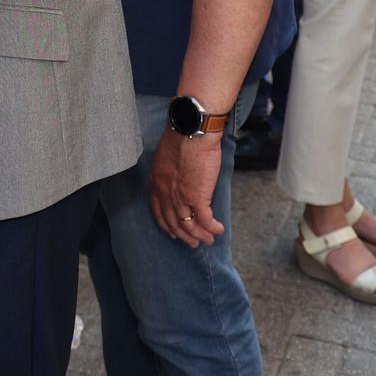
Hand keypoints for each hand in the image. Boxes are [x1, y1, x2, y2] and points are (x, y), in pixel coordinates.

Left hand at [150, 128, 224, 247]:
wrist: (192, 132)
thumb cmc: (183, 136)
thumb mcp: (168, 155)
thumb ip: (171, 169)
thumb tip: (180, 174)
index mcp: (157, 182)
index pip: (158, 210)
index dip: (166, 224)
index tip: (172, 231)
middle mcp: (165, 193)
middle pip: (172, 222)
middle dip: (183, 235)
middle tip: (192, 243)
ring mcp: (180, 198)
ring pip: (188, 225)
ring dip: (199, 236)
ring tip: (208, 241)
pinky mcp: (197, 198)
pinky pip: (205, 220)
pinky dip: (212, 228)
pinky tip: (218, 230)